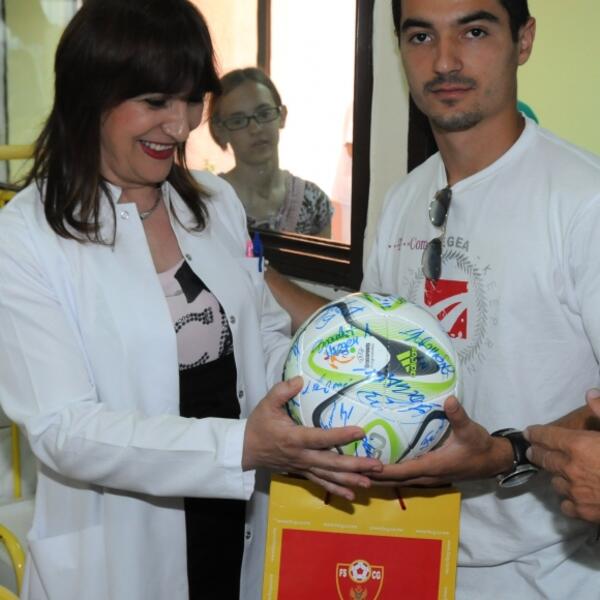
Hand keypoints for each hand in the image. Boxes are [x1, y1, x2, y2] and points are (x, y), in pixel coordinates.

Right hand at [243, 376, 382, 499]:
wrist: (245, 450)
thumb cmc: (259, 425)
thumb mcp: (267, 404)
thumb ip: (282, 391)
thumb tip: (300, 380)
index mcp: (294, 438)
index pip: (320, 438)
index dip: (340, 435)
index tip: (360, 431)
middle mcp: (301, 456)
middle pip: (331, 462)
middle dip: (355, 464)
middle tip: (376, 465)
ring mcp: (303, 467)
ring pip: (329, 475)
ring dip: (350, 479)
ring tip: (370, 481)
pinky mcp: (303, 472)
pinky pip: (321, 483)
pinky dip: (337, 489)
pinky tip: (352, 494)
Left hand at [371, 396, 512, 486]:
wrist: (492, 461)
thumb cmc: (479, 446)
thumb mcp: (470, 430)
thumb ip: (458, 416)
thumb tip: (449, 400)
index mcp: (432, 466)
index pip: (401, 471)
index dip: (382, 470)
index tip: (363, 466)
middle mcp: (426, 476)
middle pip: (394, 480)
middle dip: (373, 477)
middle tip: (350, 468)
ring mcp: (427, 477)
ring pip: (398, 481)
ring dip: (379, 477)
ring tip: (357, 468)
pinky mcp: (428, 474)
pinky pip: (404, 477)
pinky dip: (390, 474)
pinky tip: (378, 466)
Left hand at [525, 389, 599, 522]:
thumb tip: (589, 393)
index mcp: (578, 445)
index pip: (547, 436)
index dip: (536, 433)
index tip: (528, 432)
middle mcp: (571, 468)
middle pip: (544, 459)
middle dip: (537, 453)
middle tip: (532, 450)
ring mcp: (576, 492)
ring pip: (554, 482)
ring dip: (556, 476)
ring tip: (559, 473)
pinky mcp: (584, 512)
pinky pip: (566, 505)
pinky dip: (568, 500)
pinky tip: (573, 496)